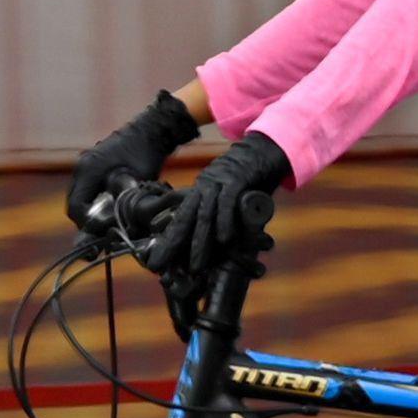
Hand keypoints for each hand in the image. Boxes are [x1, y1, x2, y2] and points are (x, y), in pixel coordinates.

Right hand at [66, 92, 201, 227]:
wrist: (153, 129)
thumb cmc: (147, 153)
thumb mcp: (139, 181)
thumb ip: (125, 203)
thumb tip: (119, 227)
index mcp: (89, 169)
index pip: (76, 207)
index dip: (87, 224)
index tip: (103, 231)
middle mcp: (82, 166)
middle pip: (73, 204)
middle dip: (86, 220)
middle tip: (103, 232)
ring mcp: (85, 163)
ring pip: (79, 197)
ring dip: (90, 211)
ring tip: (107, 222)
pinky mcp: (92, 164)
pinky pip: (85, 188)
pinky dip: (93, 200)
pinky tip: (109, 207)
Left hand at [142, 133, 293, 284]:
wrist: (262, 150)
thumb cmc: (246, 180)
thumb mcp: (228, 199)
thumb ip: (221, 219)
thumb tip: (217, 249)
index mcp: (198, 194)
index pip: (179, 220)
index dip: (167, 242)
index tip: (155, 262)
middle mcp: (203, 188)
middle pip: (184, 219)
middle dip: (172, 245)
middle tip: (161, 267)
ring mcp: (218, 183)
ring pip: (204, 215)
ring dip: (200, 241)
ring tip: (196, 265)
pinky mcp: (236, 179)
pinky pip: (228, 202)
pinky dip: (225, 220)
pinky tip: (225, 239)